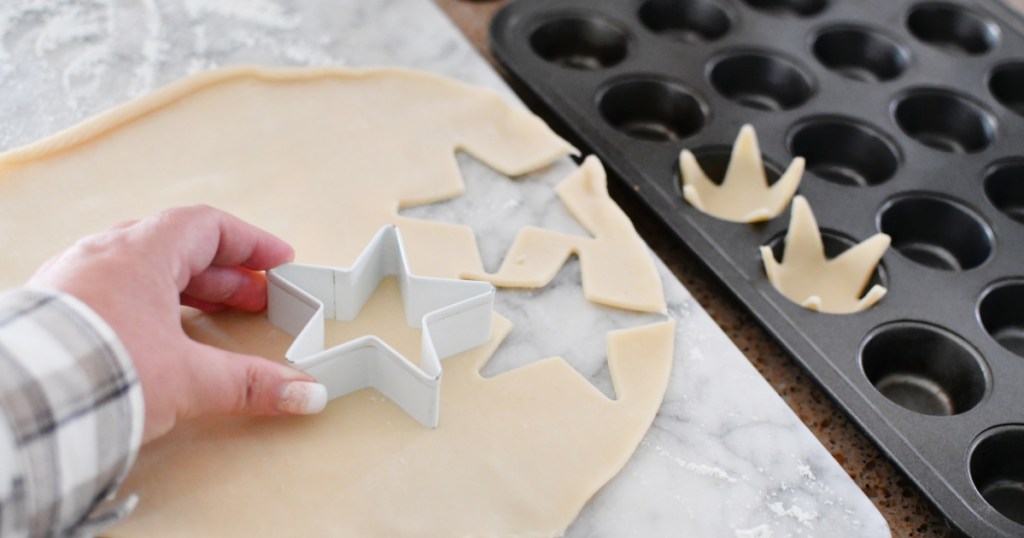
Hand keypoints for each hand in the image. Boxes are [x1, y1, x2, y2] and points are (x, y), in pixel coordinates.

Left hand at [29, 205, 326, 442]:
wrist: (21, 405)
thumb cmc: (96, 371)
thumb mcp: (189, 378)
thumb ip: (251, 384)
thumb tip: (301, 393)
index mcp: (140, 254)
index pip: (206, 226)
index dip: (250, 242)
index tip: (278, 260)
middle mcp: (104, 257)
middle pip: (178, 249)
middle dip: (226, 275)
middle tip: (257, 299)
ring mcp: (73, 281)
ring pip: (143, 270)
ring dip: (187, 291)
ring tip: (214, 319)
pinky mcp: (54, 312)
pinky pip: (113, 292)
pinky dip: (148, 306)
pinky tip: (158, 335)